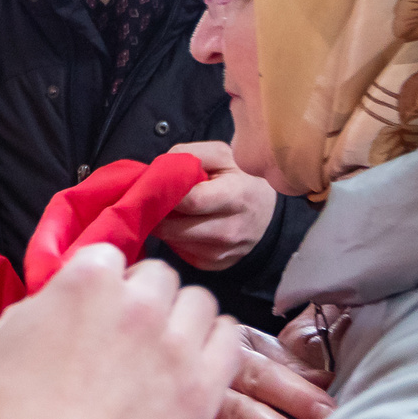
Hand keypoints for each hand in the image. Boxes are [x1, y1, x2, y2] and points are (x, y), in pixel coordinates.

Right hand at [0, 243, 242, 418]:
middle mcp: (141, 302)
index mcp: (88, 280)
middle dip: (144, 296)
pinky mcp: (203, 386)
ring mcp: (177, 344)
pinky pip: (231, 340)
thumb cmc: (7, 408)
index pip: (110, 256)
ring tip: (166, 345)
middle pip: (160, 276)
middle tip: (129, 329)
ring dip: (182, 317)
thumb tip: (54, 306)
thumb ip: (36, 307)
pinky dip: (216, 342)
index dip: (101, 280)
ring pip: (200, 302)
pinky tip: (199, 357)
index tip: (95, 304)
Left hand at [151, 140, 277, 271]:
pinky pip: (182, 252)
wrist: (267, 211)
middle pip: (175, 228)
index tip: (152, 186)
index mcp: (235, 196)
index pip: (190, 201)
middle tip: (150, 200)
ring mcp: (224, 251)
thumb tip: (157, 171)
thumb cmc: (240, 178)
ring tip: (170, 209)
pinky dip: (175, 238)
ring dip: (164, 226)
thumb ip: (189, 154)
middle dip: (157, 213)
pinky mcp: (215, 264)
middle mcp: (231, 230)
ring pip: (174, 242)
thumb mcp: (222, 155)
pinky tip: (183, 224)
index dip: (165, 194)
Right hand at [185, 325, 335, 418]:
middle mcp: (202, 396)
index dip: (298, 397)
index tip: (330, 418)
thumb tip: (328, 378)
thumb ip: (289, 361)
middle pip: (242, 417)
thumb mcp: (256, 349)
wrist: (151, 387)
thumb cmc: (229, 369)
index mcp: (226, 363)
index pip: (263, 376)